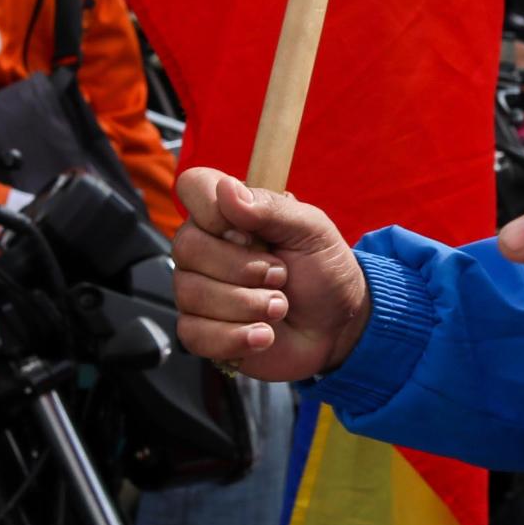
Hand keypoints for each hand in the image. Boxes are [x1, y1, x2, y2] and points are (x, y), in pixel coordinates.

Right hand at [168, 167, 368, 382]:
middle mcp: (205, 246)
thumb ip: (270, 207)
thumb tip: (226, 189)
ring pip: (191, 294)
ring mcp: (199, 289)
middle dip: (243, 269)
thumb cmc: (322, 269)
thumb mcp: (310, 229)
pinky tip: (264, 335)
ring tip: (279, 306)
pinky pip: (194, 334)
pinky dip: (236, 337)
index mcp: (228, 211)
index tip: (251, 233)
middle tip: (280, 275)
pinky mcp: (201, 330)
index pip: (192, 187)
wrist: (336, 326)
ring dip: (247, 305)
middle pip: (187, 247)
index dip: (214, 210)